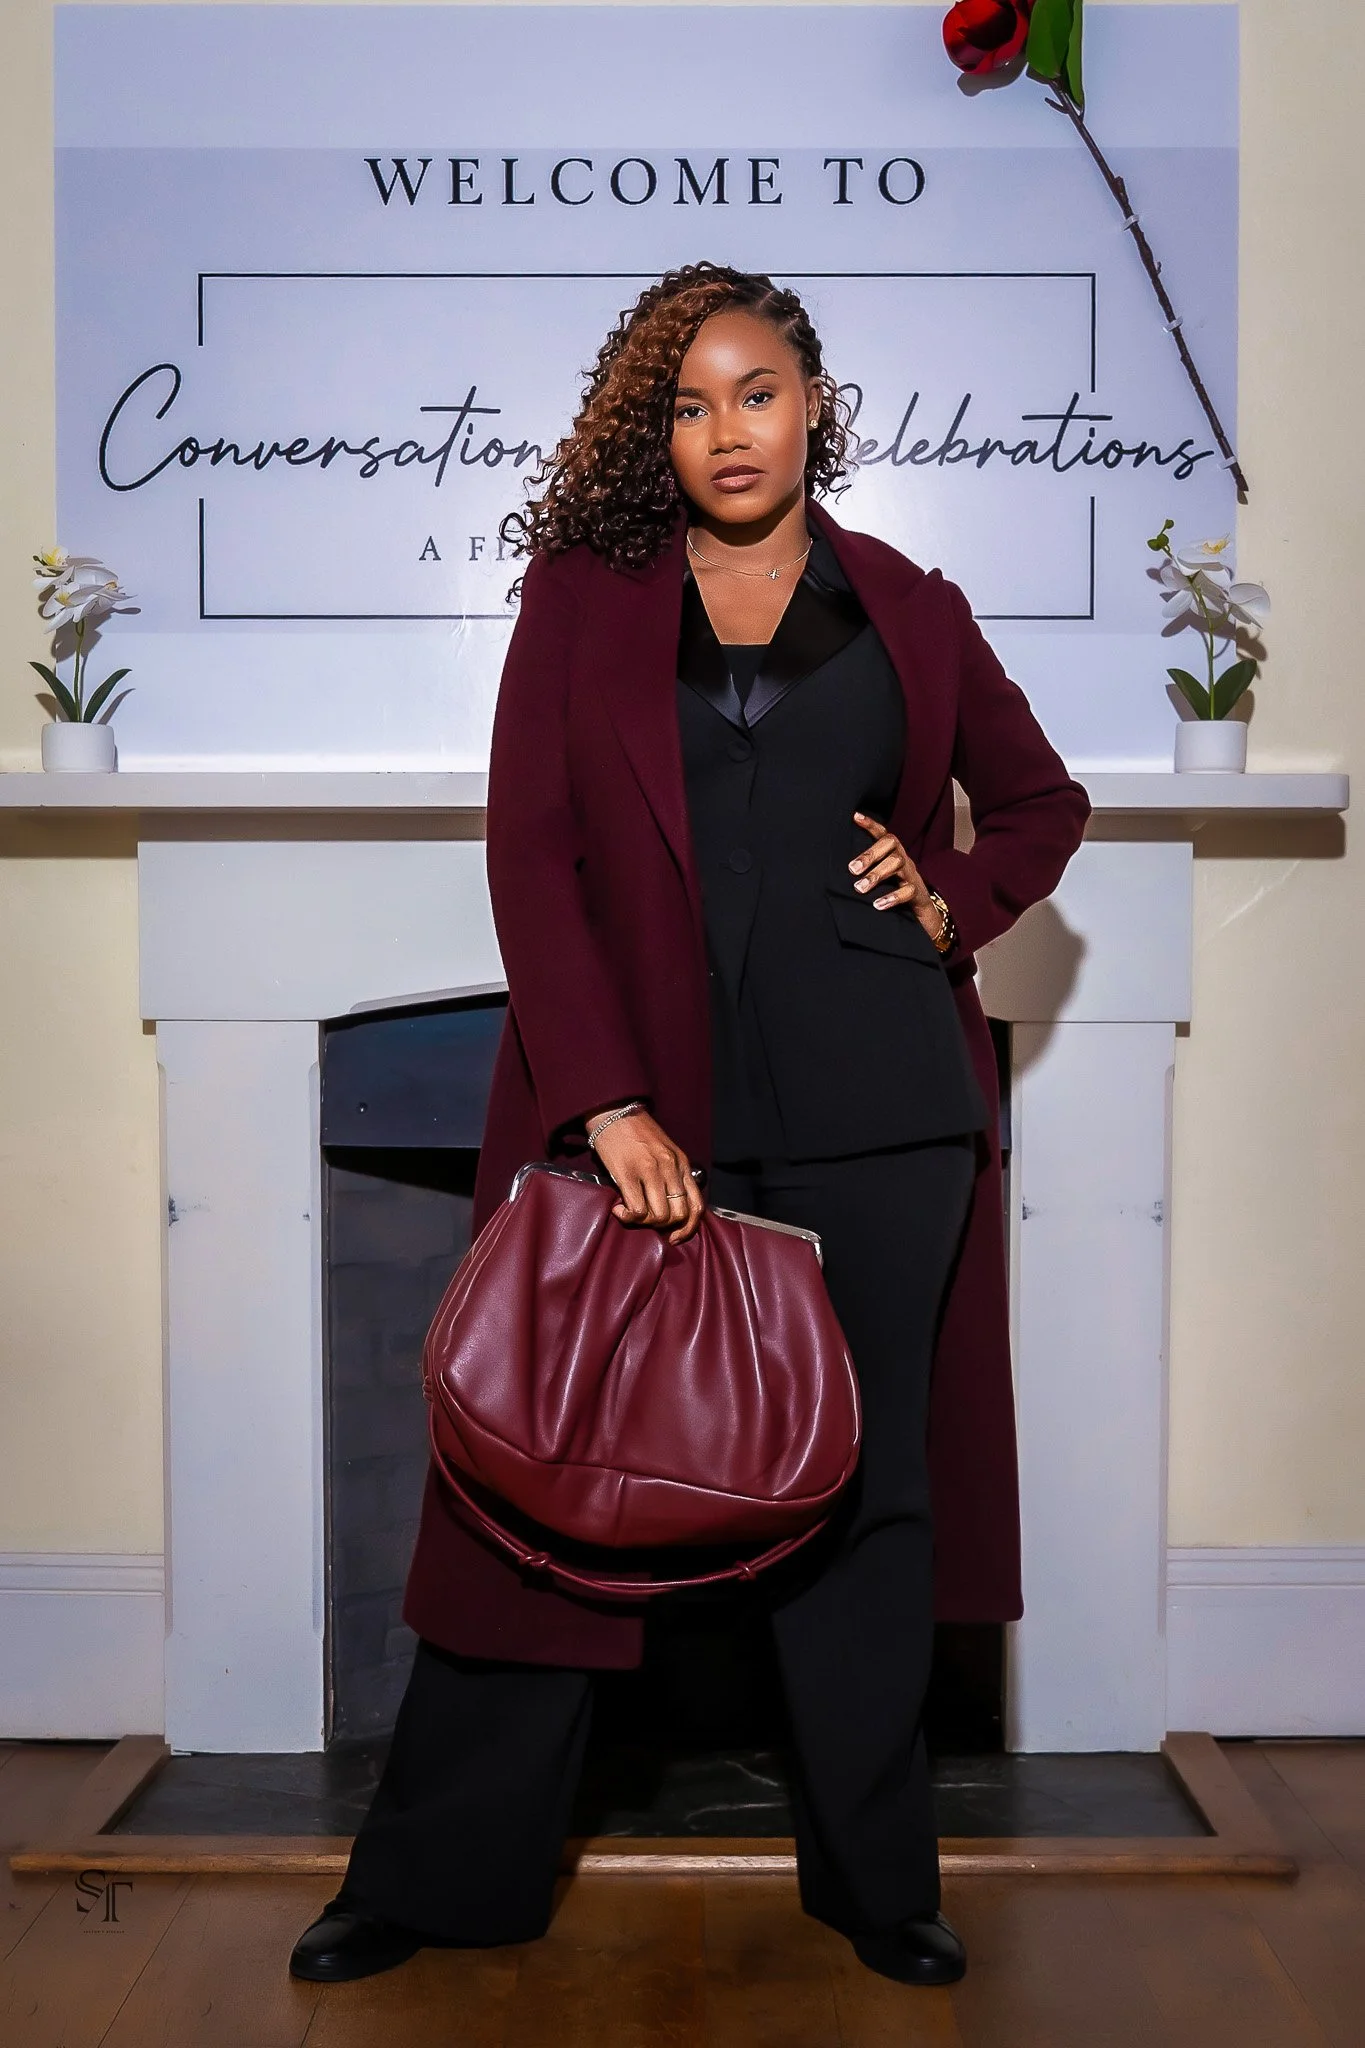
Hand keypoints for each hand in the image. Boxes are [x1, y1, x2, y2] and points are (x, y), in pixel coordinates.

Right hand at [586, 1107, 705, 1245]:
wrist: (614, 1112)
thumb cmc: (637, 1133)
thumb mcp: (665, 1150)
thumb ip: (673, 1173)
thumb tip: (673, 1203)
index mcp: (681, 1163)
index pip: (696, 1204)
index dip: (688, 1228)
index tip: (675, 1236)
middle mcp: (670, 1168)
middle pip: (678, 1214)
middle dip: (663, 1226)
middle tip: (647, 1221)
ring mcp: (650, 1171)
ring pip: (659, 1216)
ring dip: (644, 1222)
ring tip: (631, 1213)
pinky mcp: (628, 1174)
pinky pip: (637, 1210)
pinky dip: (628, 1216)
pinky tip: (619, 1209)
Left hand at [849, 811, 946, 944]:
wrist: (920, 911)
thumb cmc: (893, 889)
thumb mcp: (881, 875)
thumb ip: (866, 868)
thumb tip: (841, 867)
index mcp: (893, 852)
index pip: (883, 834)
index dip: (871, 825)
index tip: (855, 817)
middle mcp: (903, 859)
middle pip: (890, 846)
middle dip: (870, 855)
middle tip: (852, 869)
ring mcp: (911, 874)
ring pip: (897, 865)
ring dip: (876, 875)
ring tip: (859, 888)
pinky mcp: (917, 893)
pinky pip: (907, 891)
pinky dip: (892, 897)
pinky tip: (877, 904)